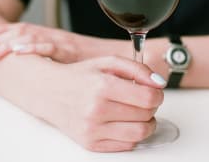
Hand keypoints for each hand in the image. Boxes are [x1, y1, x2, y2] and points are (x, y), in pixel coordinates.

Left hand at [0, 23, 126, 62]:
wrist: (129, 60)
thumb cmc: (107, 64)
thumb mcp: (82, 62)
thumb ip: (66, 62)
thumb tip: (49, 70)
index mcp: (59, 39)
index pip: (29, 31)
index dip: (6, 33)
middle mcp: (60, 38)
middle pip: (25, 32)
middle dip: (0, 39)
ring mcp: (66, 42)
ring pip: (33, 37)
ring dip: (9, 44)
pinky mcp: (75, 50)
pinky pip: (51, 46)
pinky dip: (33, 47)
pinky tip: (18, 51)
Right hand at [38, 56, 166, 151]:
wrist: (49, 92)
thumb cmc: (80, 76)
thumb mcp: (108, 62)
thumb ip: (138, 69)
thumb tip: (159, 83)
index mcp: (102, 86)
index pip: (147, 98)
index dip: (158, 94)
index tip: (154, 91)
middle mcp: (96, 109)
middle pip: (146, 115)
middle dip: (151, 106)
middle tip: (143, 99)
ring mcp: (92, 129)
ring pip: (139, 134)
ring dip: (146, 123)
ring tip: (137, 113)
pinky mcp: (91, 144)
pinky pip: (126, 145)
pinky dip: (131, 134)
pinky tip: (123, 122)